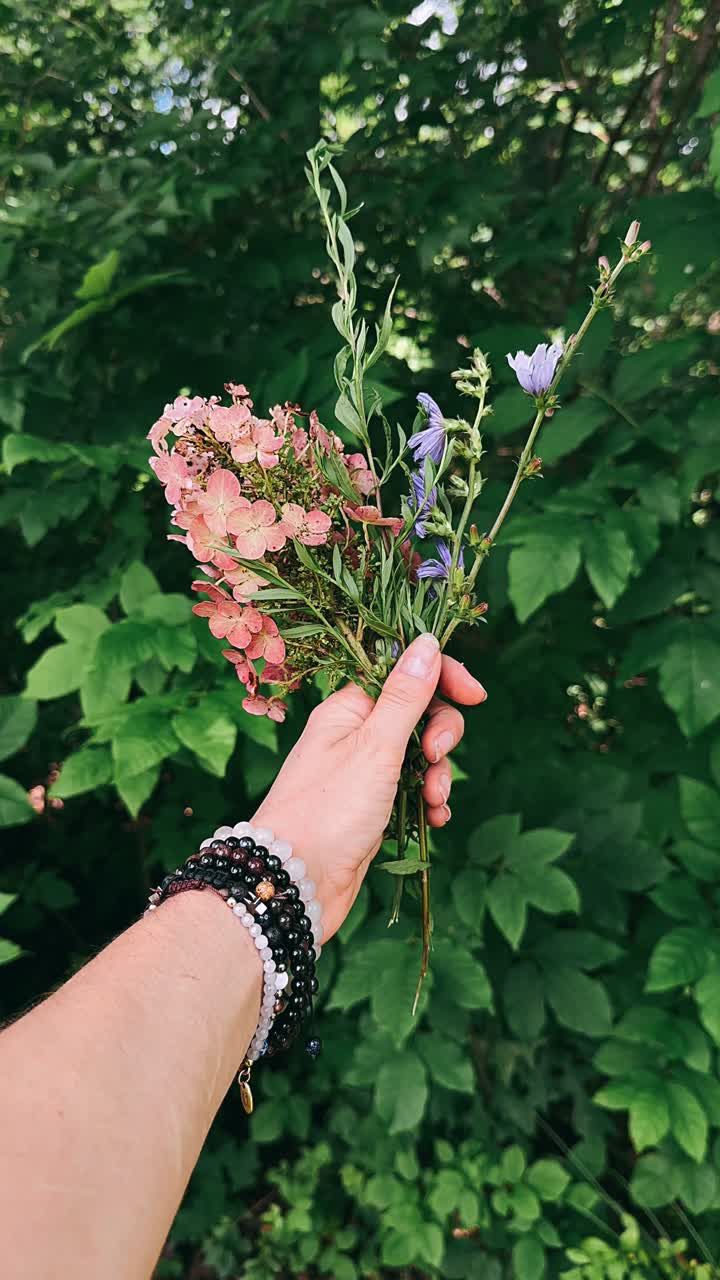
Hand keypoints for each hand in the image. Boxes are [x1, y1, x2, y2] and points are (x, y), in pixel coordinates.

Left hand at [253, 633, 486, 939]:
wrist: (295, 883)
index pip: (404, 672)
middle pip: (418, 713)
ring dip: (437, 775)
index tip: (476, 696)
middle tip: (435, 758)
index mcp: (349, 708)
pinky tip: (433, 819)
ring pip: (419, 756)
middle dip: (441, 735)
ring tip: (432, 801)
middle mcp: (354, 734)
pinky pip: (411, 791)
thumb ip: (405, 695)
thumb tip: (427, 642)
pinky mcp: (370, 807)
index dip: (443, 678)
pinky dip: (427, 802)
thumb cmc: (328, 810)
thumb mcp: (375, 746)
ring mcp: (363, 772)